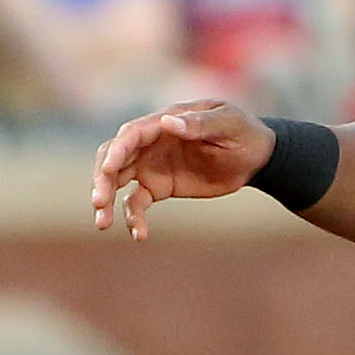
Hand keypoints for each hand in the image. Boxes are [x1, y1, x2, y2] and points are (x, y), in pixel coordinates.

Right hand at [92, 100, 276, 241]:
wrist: (256, 157)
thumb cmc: (244, 133)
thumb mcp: (228, 124)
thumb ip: (199, 123)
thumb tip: (169, 122)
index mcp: (165, 121)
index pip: (132, 134)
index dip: (117, 150)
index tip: (109, 170)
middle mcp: (151, 142)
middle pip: (114, 157)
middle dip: (102, 178)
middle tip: (99, 201)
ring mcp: (151, 164)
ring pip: (116, 180)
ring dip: (105, 199)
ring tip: (102, 222)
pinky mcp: (158, 186)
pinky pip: (136, 202)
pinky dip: (133, 217)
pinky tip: (139, 234)